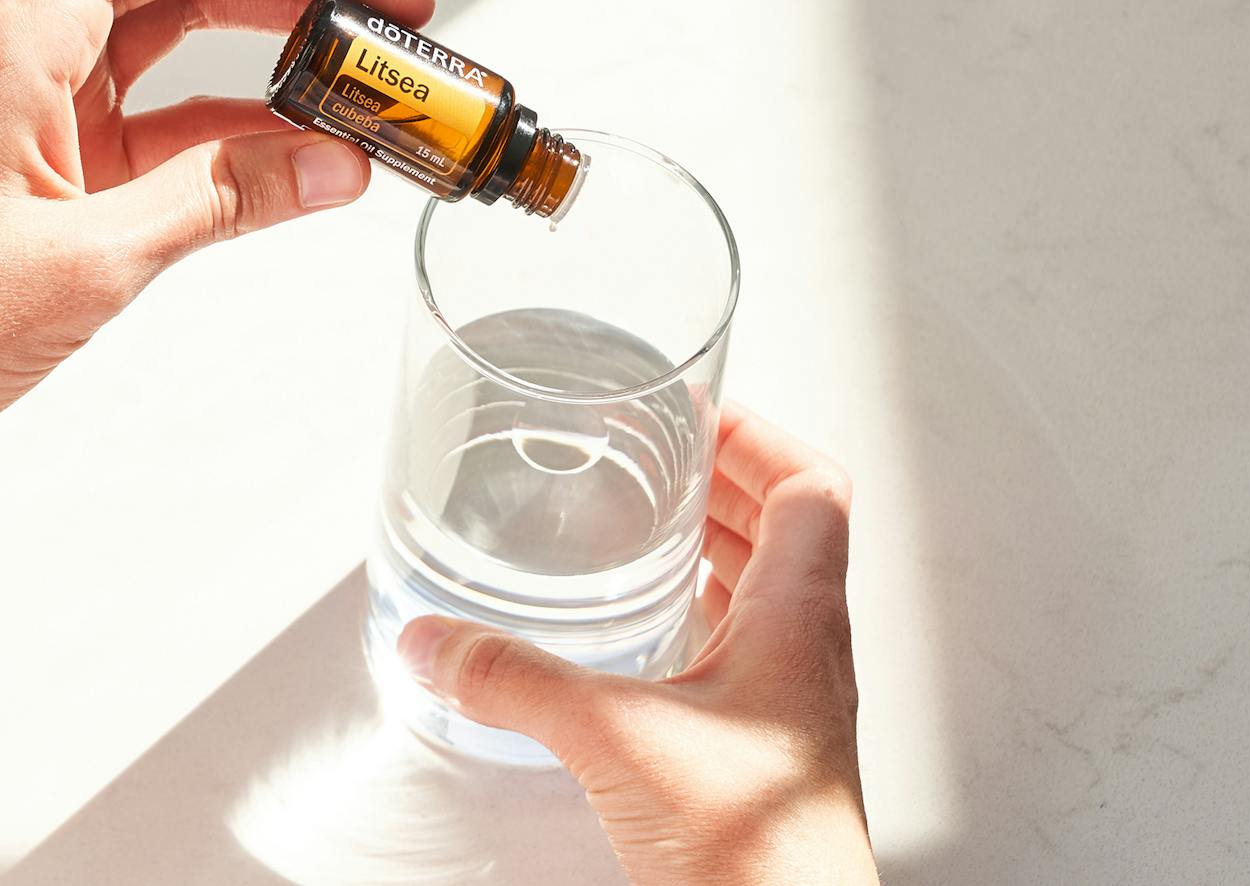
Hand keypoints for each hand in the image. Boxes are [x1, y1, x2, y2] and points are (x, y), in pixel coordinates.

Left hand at [0, 0, 432, 471]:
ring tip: (360, 67)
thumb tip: (333, 164)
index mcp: (24, 28)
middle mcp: (28, 38)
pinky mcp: (48, 150)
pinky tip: (297, 143)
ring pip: (177, 23)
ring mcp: (38, 92)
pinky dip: (233, 115)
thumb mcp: (90, 259)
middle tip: (389, 5)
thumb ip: (224, 199)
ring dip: (272, 34)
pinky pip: (161, 104)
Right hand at [397, 405, 875, 885]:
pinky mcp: (754, 757)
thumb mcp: (615, 736)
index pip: (812, 489)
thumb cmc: (757, 853)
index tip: (701, 409)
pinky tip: (634, 638)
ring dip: (710, 548)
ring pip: (761, 595)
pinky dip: (690, 620)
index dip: (761, 435)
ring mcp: (785, 709)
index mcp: (797, 621)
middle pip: (787, 532)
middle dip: (721, 481)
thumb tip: (436, 640)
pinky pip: (734, 657)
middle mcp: (803, 656)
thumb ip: (515, 679)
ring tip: (646, 526)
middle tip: (660, 452)